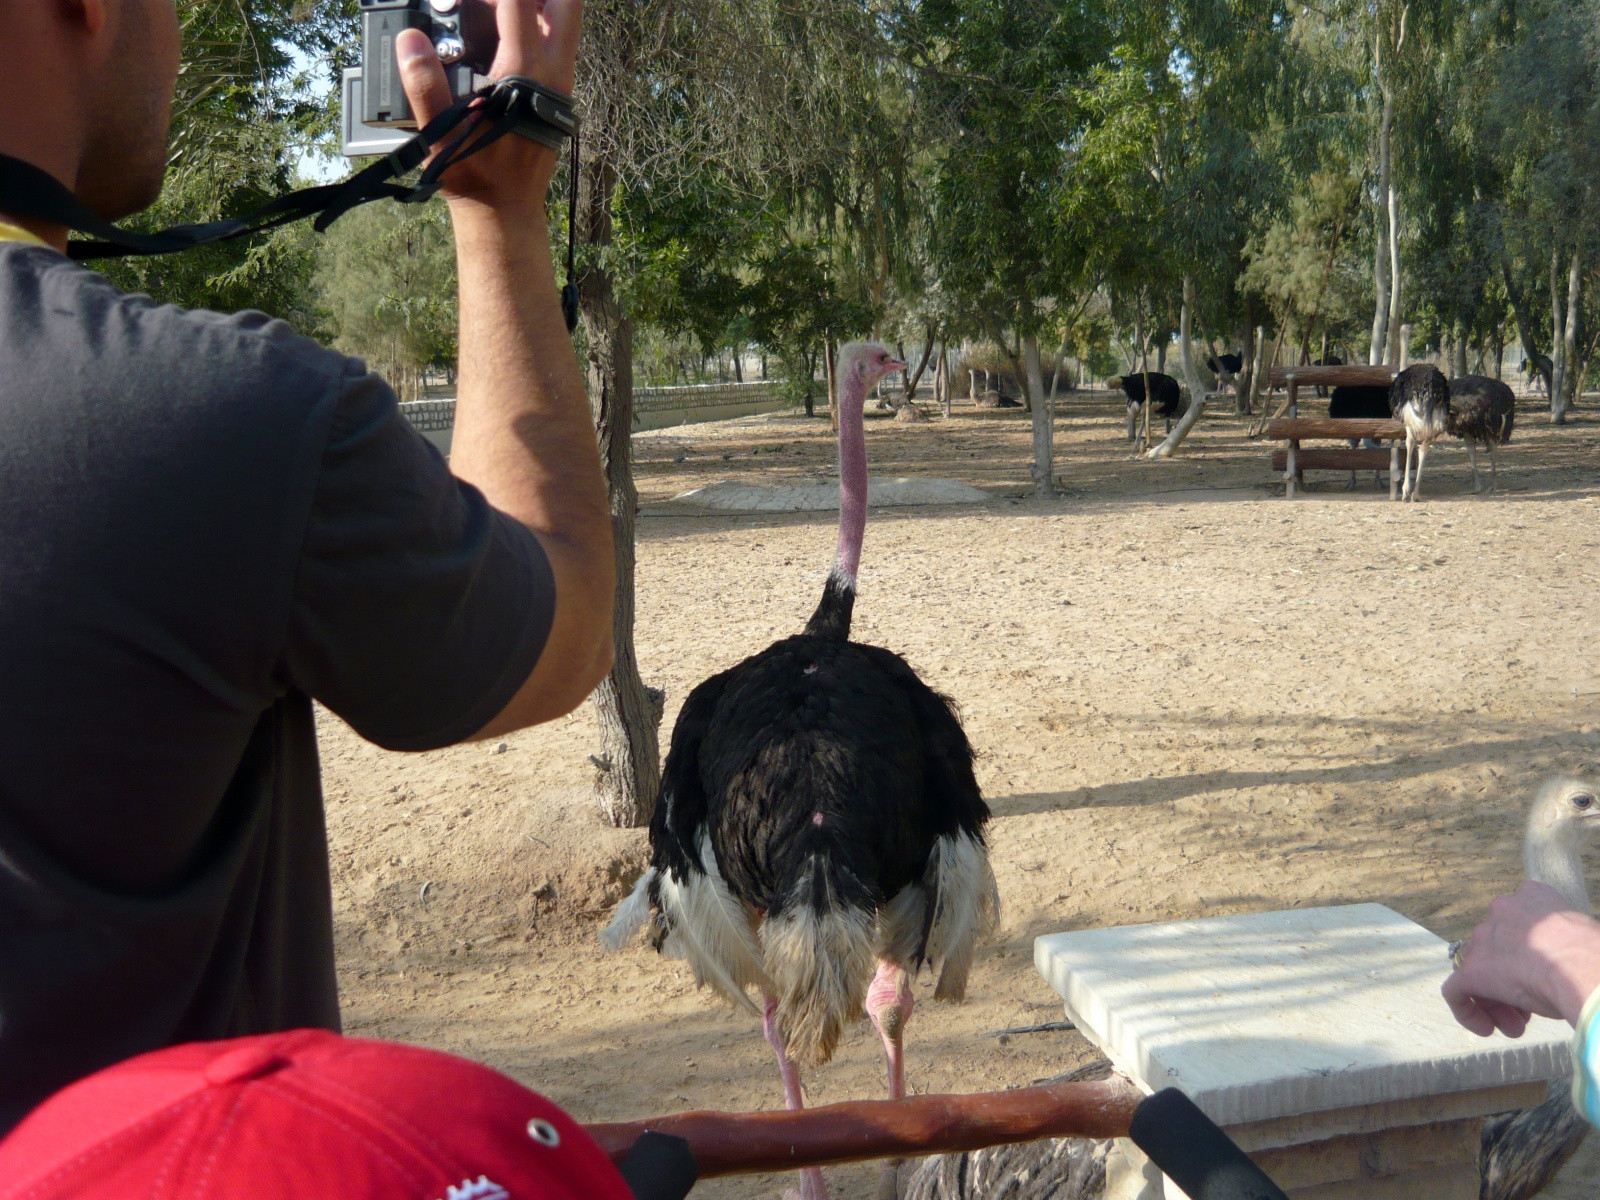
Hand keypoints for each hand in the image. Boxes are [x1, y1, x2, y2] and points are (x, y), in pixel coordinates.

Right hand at [396, 0, 581, 211]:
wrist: (505, 210)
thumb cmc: (475, 174)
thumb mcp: (440, 132)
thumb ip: (423, 84)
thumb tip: (410, 40)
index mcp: (525, 72)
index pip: (519, 2)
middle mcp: (553, 70)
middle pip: (566, 2)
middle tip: (497, 3)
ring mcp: (562, 80)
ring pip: (565, 21)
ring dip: (536, 5)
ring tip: (492, 12)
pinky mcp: (559, 92)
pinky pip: (557, 43)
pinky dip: (535, 26)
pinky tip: (500, 34)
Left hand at [1441, 881, 1599, 1035]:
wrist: (1583, 967)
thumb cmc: (1592, 956)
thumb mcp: (1577, 937)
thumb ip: (1558, 941)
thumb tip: (1558, 962)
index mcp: (1532, 898)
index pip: (1519, 928)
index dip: (1528, 958)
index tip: (1542, 978)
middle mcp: (1502, 911)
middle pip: (1498, 950)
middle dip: (1511, 983)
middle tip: (1528, 1011)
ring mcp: (1483, 939)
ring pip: (1479, 970)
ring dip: (1496, 1001)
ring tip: (1517, 1027)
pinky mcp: (1471, 969)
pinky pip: (1455, 991)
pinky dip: (1466, 1011)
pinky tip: (1487, 1029)